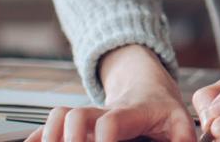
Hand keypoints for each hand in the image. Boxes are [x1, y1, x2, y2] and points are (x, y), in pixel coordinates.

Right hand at [26, 45, 196, 141]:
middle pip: (77, 115)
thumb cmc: (162, 109)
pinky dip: (37, 138)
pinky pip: (50, 127)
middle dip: (69, 138)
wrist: (145, 84)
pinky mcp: (75, 123)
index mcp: (133, 113)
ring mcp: (87, 116)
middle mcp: (104, 112)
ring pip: (59, 116)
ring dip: (51, 136)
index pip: (112, 121)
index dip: (103, 136)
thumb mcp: (179, 121)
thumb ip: (182, 140)